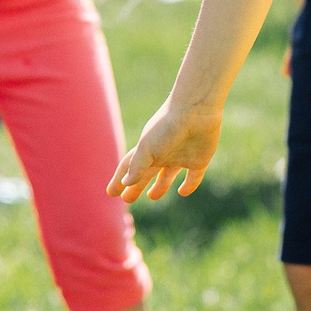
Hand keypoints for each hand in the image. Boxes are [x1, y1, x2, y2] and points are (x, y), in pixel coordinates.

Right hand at [107, 99, 224, 201]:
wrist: (196, 111)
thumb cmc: (167, 126)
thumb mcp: (147, 147)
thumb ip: (137, 166)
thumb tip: (125, 183)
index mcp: (147, 150)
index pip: (129, 168)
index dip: (119, 180)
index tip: (111, 193)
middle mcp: (163, 154)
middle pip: (146, 174)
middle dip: (136, 187)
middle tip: (126, 200)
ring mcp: (181, 156)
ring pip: (167, 176)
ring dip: (159, 186)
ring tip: (152, 196)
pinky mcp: (199, 159)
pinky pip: (193, 177)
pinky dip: (189, 186)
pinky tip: (182, 192)